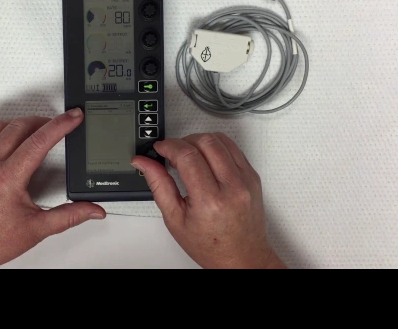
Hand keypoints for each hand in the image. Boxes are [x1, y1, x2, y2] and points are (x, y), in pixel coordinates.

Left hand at [0, 108, 105, 268]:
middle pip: (19, 127)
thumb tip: (91, 210)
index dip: (61, 125)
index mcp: (8, 178)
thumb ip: (69, 216)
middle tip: (60, 123)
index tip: (73, 116)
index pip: (39, 141)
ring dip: (19, 123)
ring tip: (35, 128)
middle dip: (43, 120)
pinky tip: (1, 134)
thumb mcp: (37, 229)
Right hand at [131, 133, 285, 268]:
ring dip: (200, 141)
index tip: (160, 148)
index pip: (188, 156)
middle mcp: (232, 187)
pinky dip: (216, 147)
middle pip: (205, 142)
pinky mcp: (253, 177)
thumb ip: (158, 184)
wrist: (241, 257)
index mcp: (210, 201)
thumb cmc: (210, 244)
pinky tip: (206, 159)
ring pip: (221, 139)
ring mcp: (246, 180)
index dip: (169, 146)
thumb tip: (143, 162)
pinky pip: (233, 148)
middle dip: (183, 141)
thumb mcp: (175, 219)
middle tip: (173, 153)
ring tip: (189, 156)